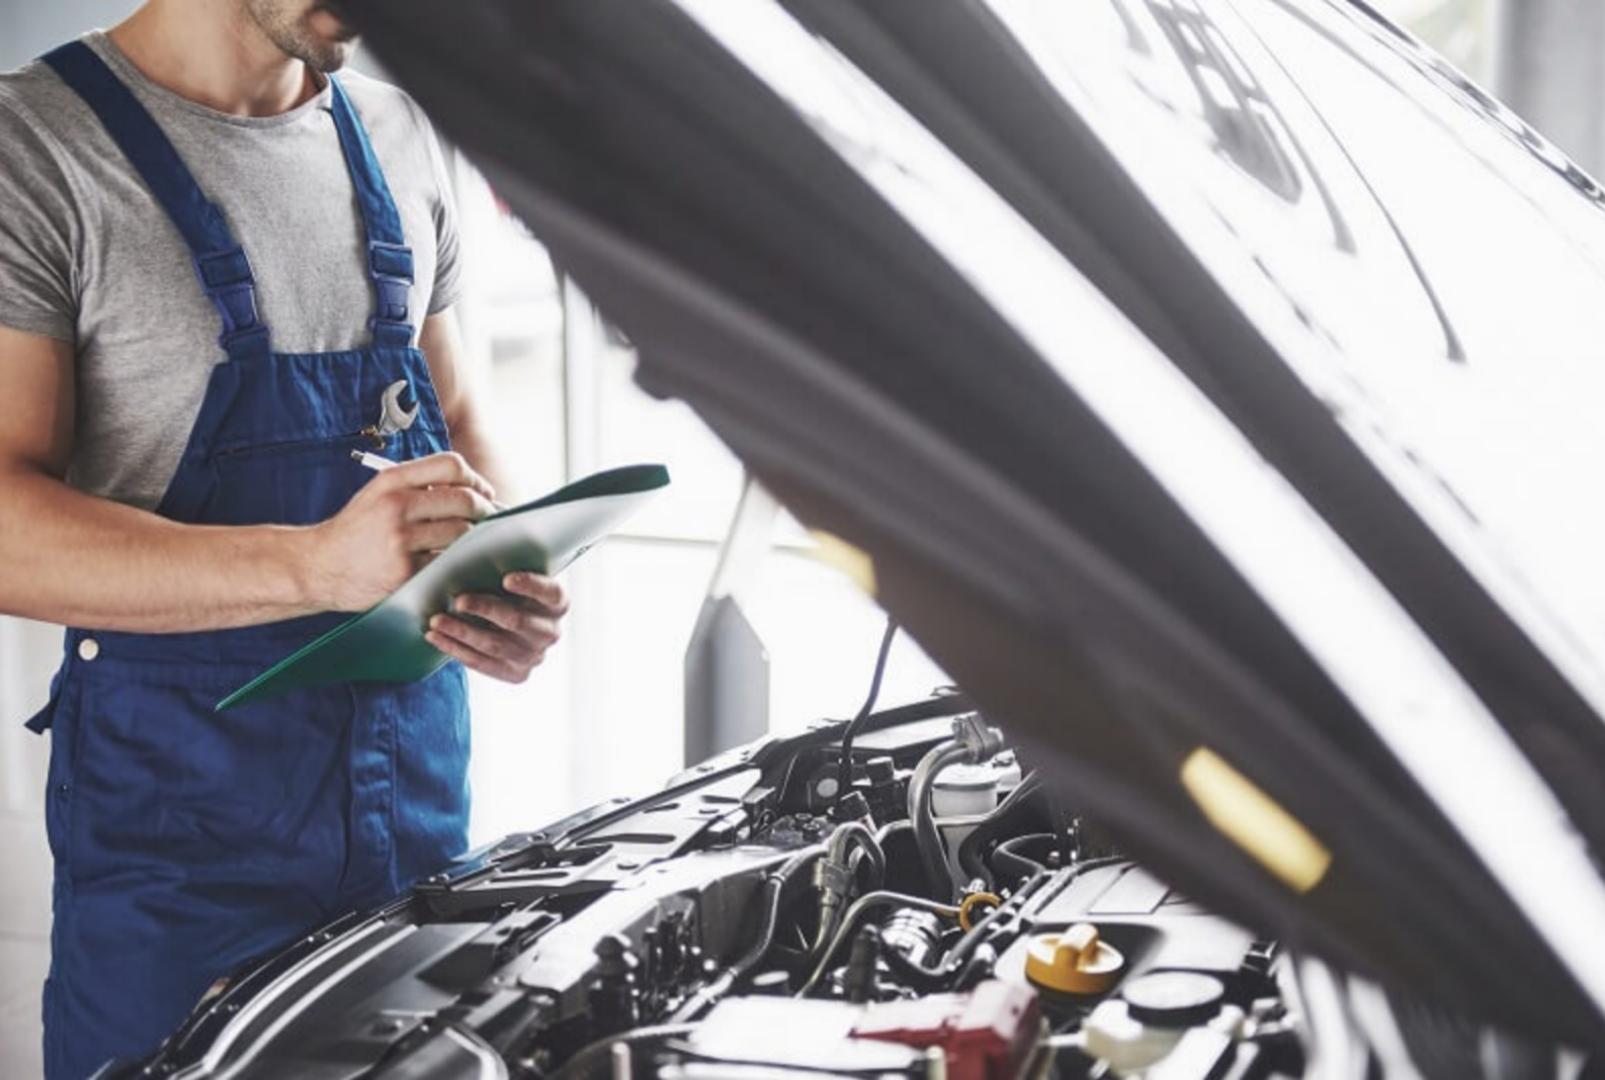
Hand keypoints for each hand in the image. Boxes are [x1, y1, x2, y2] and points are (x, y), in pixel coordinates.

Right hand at [304, 452, 497, 610]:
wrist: (318, 566)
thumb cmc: (356, 530)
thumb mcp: (378, 494)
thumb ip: (418, 486)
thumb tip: (474, 489)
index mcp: (392, 481)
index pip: (451, 465)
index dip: (475, 479)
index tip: (483, 492)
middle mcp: (396, 506)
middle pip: (465, 499)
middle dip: (485, 510)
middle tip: (489, 520)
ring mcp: (401, 540)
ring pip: (462, 533)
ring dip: (474, 539)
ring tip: (471, 542)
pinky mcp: (405, 571)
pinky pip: (448, 562)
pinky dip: (458, 562)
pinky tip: (455, 562)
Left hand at [425, 572, 567, 682]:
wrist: (507, 623)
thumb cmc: (505, 591)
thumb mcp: (511, 575)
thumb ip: (501, 568)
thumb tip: (470, 555)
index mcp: (557, 603)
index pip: (550, 593)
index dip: (530, 586)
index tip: (506, 578)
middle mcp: (550, 632)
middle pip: (518, 621)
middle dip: (485, 609)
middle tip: (458, 600)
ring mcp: (534, 656)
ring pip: (495, 645)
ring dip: (462, 632)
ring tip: (436, 620)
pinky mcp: (516, 674)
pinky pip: (482, 664)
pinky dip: (456, 649)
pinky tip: (436, 638)